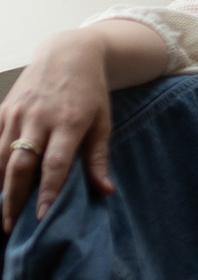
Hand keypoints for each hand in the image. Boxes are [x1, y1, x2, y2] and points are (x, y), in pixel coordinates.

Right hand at [1, 28, 116, 232]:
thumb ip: (99, 157)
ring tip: (0, 212)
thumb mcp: (103, 121)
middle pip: (21, 164)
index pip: (56, 164)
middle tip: (10, 226)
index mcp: (70, 122)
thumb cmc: (90, 91)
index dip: (48, 191)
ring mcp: (18, 113)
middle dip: (13, 198)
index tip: (42, 217)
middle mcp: (40, 118)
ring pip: (1, 156)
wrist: (68, 53)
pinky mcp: (3, 109)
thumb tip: (105, 191)